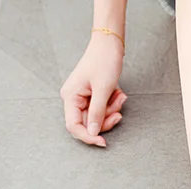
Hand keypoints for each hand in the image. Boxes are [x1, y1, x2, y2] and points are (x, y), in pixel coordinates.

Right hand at [60, 32, 125, 146]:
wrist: (109, 45)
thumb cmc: (104, 62)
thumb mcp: (102, 90)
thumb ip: (96, 113)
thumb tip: (92, 132)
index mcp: (70, 97)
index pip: (74, 126)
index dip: (88, 136)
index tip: (103, 142)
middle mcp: (73, 99)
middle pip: (88, 124)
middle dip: (106, 119)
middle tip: (119, 111)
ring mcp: (82, 98)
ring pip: (98, 118)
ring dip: (112, 110)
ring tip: (120, 96)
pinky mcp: (91, 96)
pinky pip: (102, 110)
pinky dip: (112, 105)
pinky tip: (118, 93)